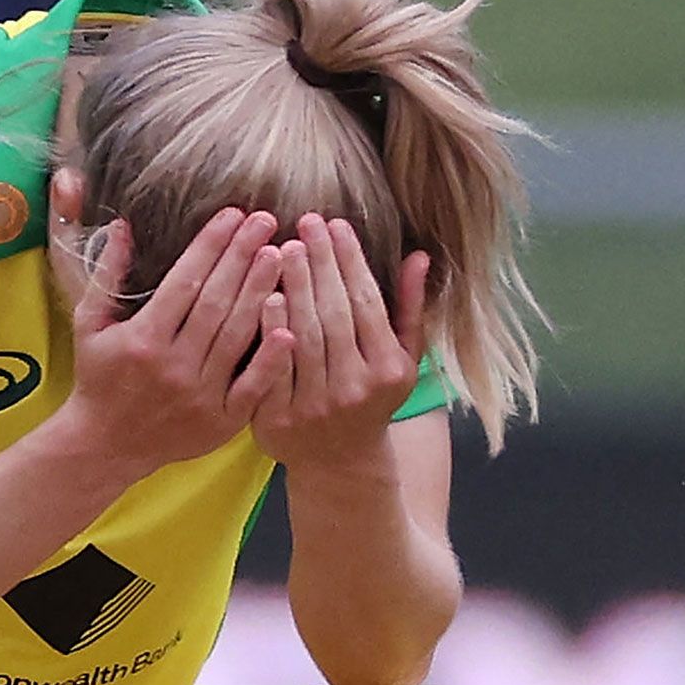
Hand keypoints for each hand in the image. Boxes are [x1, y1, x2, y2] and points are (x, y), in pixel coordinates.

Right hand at [59, 208, 286, 478]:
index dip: (211, 244)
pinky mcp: (220, 422)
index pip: (185, 281)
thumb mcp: (89, 325)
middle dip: (242, 257)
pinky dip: (272, 358)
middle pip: (217, 302)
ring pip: (238, 336)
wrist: (104, 446)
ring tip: (280, 255)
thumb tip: (122, 226)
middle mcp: (173, 366)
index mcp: (143, 338)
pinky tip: (289, 325)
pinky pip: (253, 386)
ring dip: (261, 292)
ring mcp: (200, 396)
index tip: (232, 214)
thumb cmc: (98, 378)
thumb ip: (106, 275)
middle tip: (266, 221)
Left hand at [248, 214, 429, 470]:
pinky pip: (274, 366)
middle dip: (320, 263)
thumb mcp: (401, 358)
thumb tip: (418, 256)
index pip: (367, 303)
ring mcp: (316, 407)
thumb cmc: (371, 397)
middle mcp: (355, 388)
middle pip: (334, 314)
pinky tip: (266, 295)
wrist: (339, 462)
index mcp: (388, 370)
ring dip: (294, 287)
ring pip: (304, 336)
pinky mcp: (279, 420)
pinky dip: (270, 330)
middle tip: (305, 223)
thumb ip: (409, 308)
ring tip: (283, 248)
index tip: (336, 224)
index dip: (351, 260)